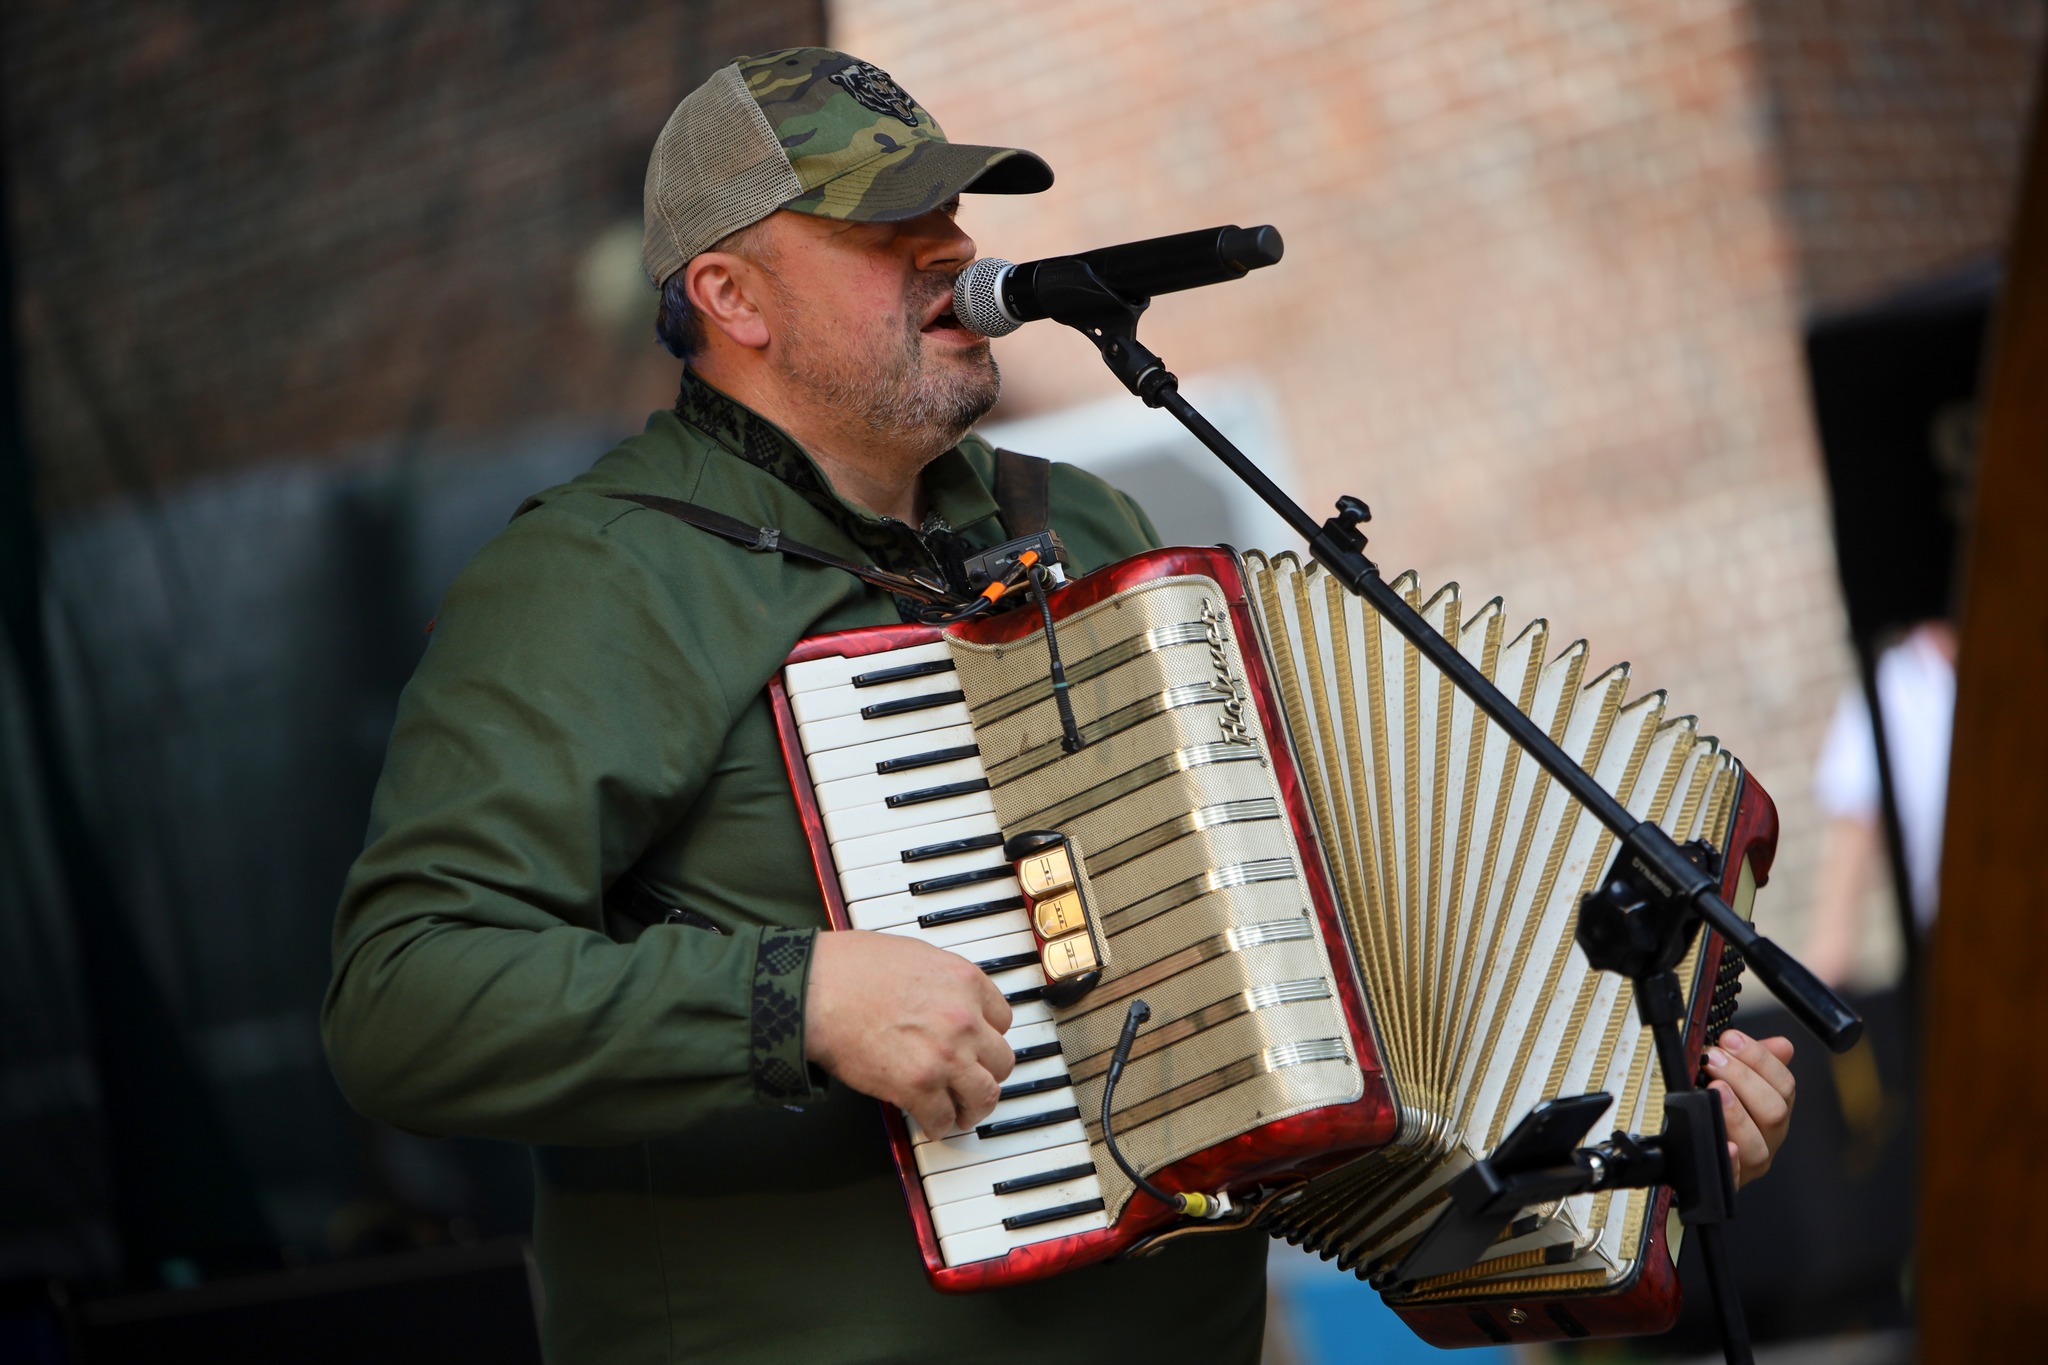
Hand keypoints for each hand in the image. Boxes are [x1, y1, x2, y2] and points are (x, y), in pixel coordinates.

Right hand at [804, 930, 1014, 1135]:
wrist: (817, 991)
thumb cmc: (850, 969)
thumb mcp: (914, 955)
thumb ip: (941, 981)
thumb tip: (943, 999)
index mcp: (965, 982)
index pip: (1002, 1019)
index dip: (988, 1036)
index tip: (979, 1047)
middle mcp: (964, 1020)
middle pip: (1001, 1060)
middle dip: (987, 1073)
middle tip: (974, 1081)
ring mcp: (945, 1056)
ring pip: (984, 1095)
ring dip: (973, 1108)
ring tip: (962, 1113)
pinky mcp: (918, 1087)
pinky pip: (943, 1118)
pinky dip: (938, 1125)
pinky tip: (931, 1123)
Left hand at [1702, 1030, 1795, 1188]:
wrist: (1696, 1159)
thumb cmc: (1720, 1115)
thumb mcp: (1737, 1084)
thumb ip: (1757, 1064)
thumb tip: (1782, 1045)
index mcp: (1774, 1112)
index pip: (1784, 1085)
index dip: (1760, 1058)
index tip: (1731, 1039)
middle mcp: (1768, 1139)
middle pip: (1774, 1111)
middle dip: (1743, 1079)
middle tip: (1715, 1060)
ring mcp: (1751, 1164)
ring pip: (1758, 1144)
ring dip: (1737, 1115)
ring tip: (1716, 1091)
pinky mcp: (1729, 1183)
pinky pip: (1734, 1178)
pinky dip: (1732, 1162)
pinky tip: (1725, 1144)